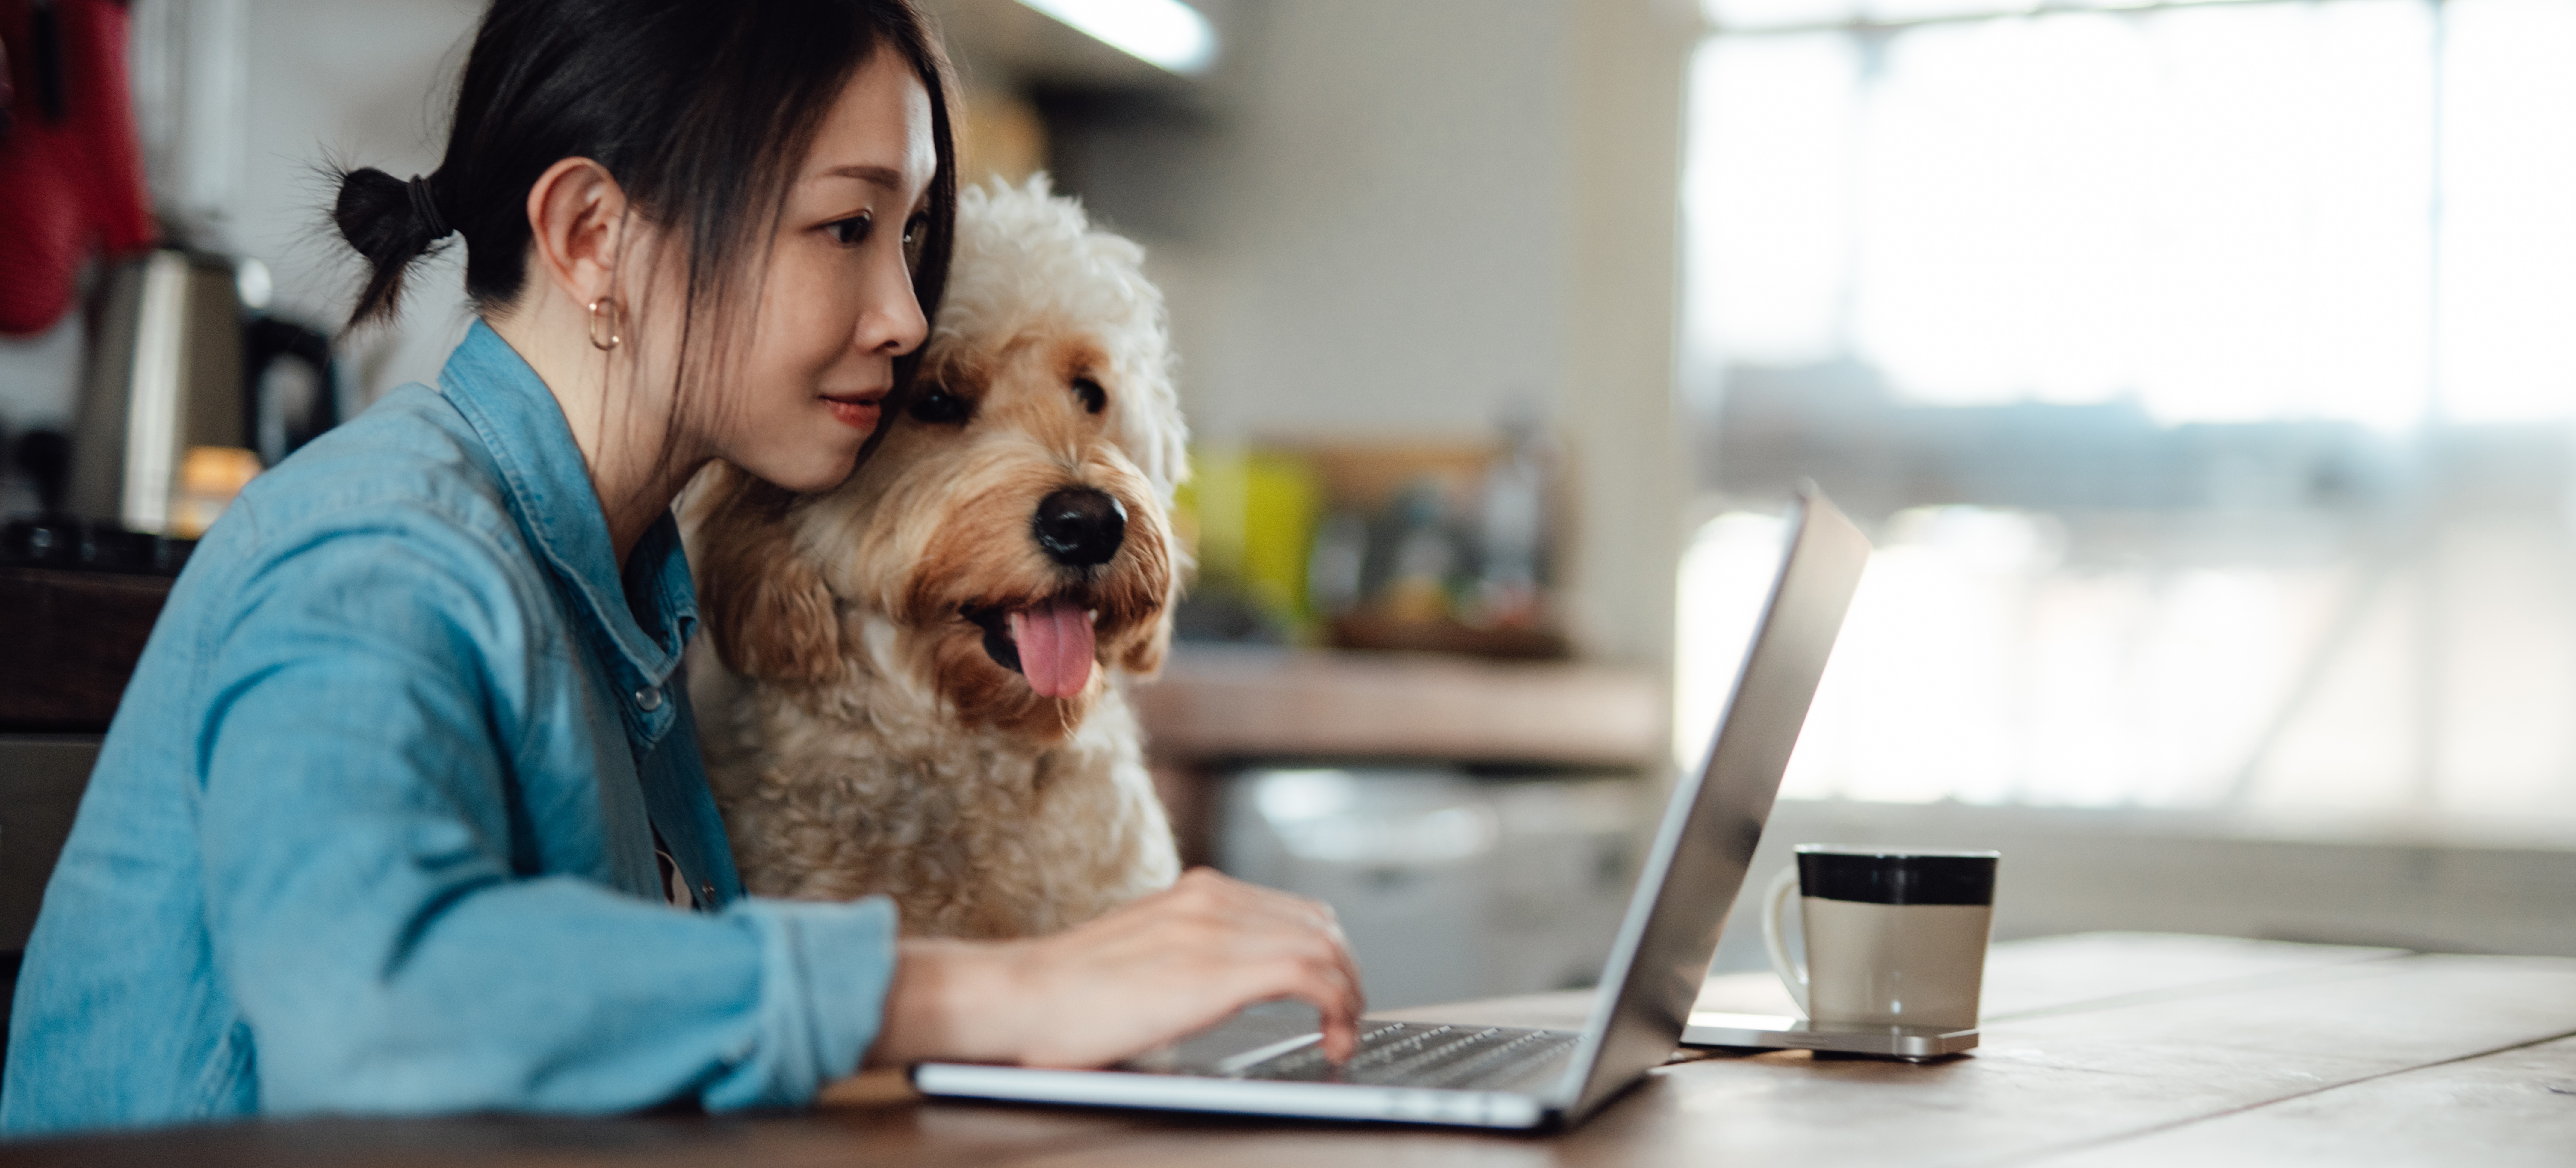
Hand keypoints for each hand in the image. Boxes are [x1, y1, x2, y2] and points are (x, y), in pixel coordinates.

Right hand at [863, 868, 1364, 1068]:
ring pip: (1327, 947)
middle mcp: (1213, 898)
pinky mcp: (1218, 969)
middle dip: (1348, 975)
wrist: (1019, 997)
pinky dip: (1339, 1009)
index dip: (1327, 955)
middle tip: (1344, 1022)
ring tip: (1342, 1037)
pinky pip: (1313, 976)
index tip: (1330, 999)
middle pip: (1322, 924)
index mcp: (1197, 892)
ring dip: (1351, 995)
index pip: (1294, 910)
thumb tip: (1220, 983)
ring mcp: (1216, 928)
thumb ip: (1188, 954)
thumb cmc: (1066, 996)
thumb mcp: (1145, 954)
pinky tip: (1331, 1042)